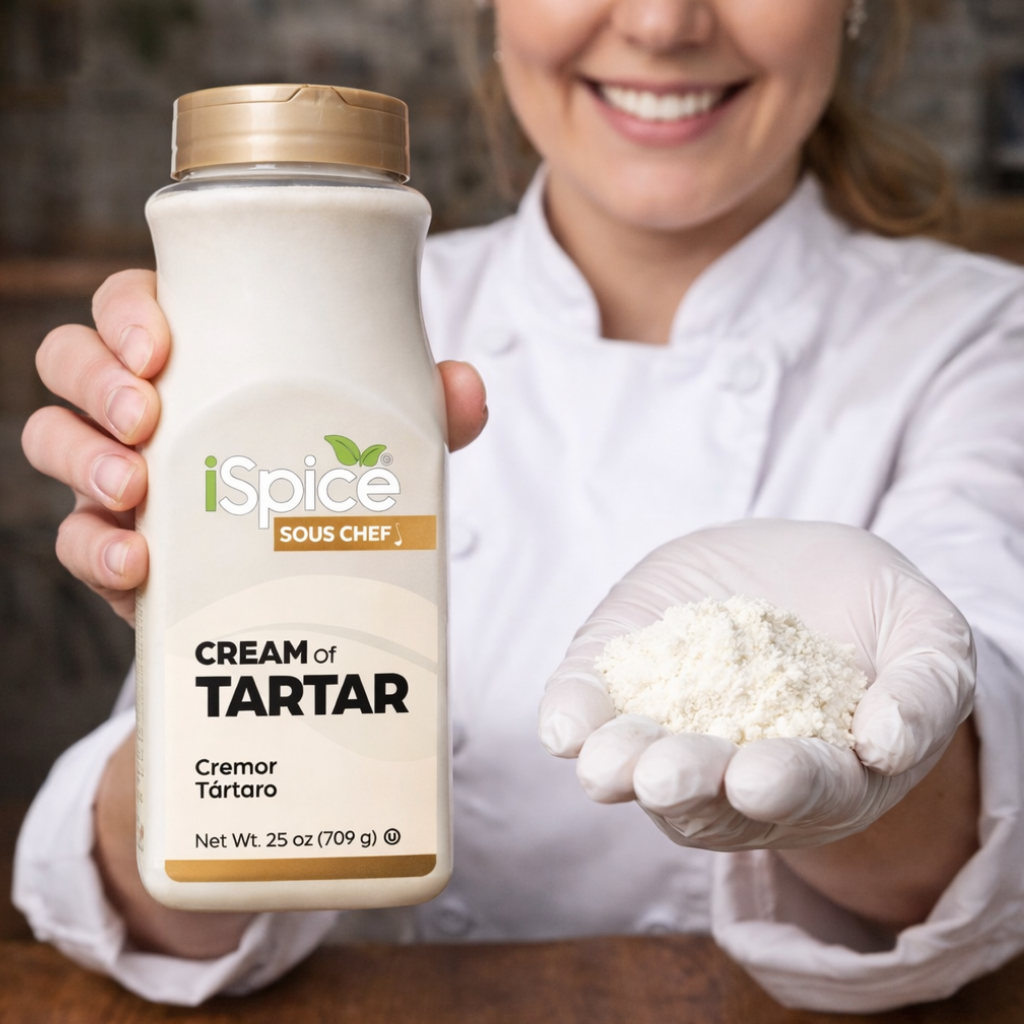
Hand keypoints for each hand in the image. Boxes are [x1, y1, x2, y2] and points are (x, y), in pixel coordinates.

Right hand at [22, 270, 487, 625]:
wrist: (313, 570)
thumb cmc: (331, 472)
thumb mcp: (381, 438)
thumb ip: (423, 412)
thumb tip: (464, 390)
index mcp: (199, 356)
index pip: (132, 306)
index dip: (126, 313)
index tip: (159, 342)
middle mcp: (147, 406)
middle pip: (73, 363)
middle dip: (96, 383)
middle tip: (148, 417)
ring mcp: (125, 473)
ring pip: (54, 441)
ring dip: (81, 461)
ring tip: (132, 491)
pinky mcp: (122, 545)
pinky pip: (77, 540)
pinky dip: (95, 551)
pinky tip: (137, 566)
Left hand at [539, 519, 974, 851]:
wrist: (791, 565)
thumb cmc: (869, 610)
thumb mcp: (926, 636)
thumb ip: (925, 689)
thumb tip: (888, 745)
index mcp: (822, 773)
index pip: (808, 790)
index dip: (787, 785)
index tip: (761, 777)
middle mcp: (737, 770)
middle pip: (709, 798)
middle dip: (686, 785)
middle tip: (664, 777)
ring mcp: (671, 729)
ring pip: (638, 770)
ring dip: (618, 768)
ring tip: (607, 763)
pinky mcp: (622, 682)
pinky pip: (588, 714)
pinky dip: (572, 719)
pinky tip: (564, 724)